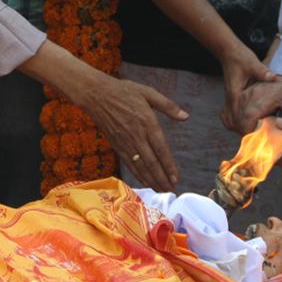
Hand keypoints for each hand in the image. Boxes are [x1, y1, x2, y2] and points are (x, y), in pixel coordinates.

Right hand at [66, 74, 187, 190]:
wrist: (96, 95)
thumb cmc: (123, 91)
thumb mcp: (148, 92)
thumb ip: (168, 105)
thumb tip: (185, 116)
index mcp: (147, 122)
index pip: (161, 149)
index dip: (169, 166)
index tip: (176, 177)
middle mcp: (137, 136)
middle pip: (152, 163)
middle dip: (162, 178)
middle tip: (171, 190)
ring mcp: (126, 143)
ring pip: (140, 166)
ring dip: (152, 180)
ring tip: (161, 189)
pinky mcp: (117, 145)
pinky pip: (129, 164)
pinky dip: (138, 175)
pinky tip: (145, 181)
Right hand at [218, 48, 275, 130]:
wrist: (229, 53)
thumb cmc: (240, 58)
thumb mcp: (253, 64)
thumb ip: (263, 72)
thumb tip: (274, 78)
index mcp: (236, 95)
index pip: (239, 118)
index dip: (248, 129)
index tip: (259, 134)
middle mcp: (231, 100)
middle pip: (234, 124)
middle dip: (246, 132)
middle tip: (262, 136)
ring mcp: (230, 100)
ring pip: (232, 121)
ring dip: (242, 128)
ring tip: (256, 132)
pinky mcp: (232, 98)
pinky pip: (231, 115)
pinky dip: (237, 122)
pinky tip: (247, 123)